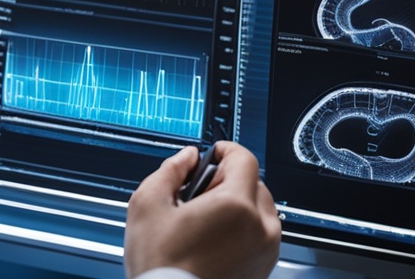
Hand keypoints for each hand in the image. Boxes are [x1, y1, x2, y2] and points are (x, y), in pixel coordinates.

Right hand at [124, 142, 280, 278]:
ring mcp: (266, 249)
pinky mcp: (264, 265)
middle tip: (196, 195)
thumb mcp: (148, 205)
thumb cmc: (160, 265)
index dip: (224, 149)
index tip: (212, 153)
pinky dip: (241, 227)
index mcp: (236, 206)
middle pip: (253, 182)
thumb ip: (170, 170)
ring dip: (236, 204)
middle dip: (226, 181)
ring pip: (258, 207)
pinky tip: (211, 239)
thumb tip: (186, 157)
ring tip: (203, 221)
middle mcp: (261, 227)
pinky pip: (259, 232)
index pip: (244, 158)